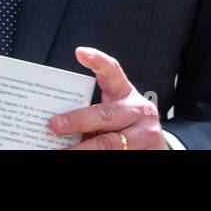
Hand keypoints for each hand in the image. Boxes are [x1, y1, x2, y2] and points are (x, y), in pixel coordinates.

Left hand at [48, 47, 168, 149]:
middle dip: (78, 120)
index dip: (98, 61)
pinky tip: (79, 157)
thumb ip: (94, 114)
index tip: (80, 52)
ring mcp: (147, 132)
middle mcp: (139, 110)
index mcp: (126, 93)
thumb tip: (58, 123)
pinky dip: (96, 157)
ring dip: (83, 149)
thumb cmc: (124, 127)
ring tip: (63, 152)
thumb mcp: (113, 114)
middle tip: (55, 125)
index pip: (112, 71)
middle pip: (105, 114)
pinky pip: (120, 155)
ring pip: (110, 143)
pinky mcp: (150, 152)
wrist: (155, 148)